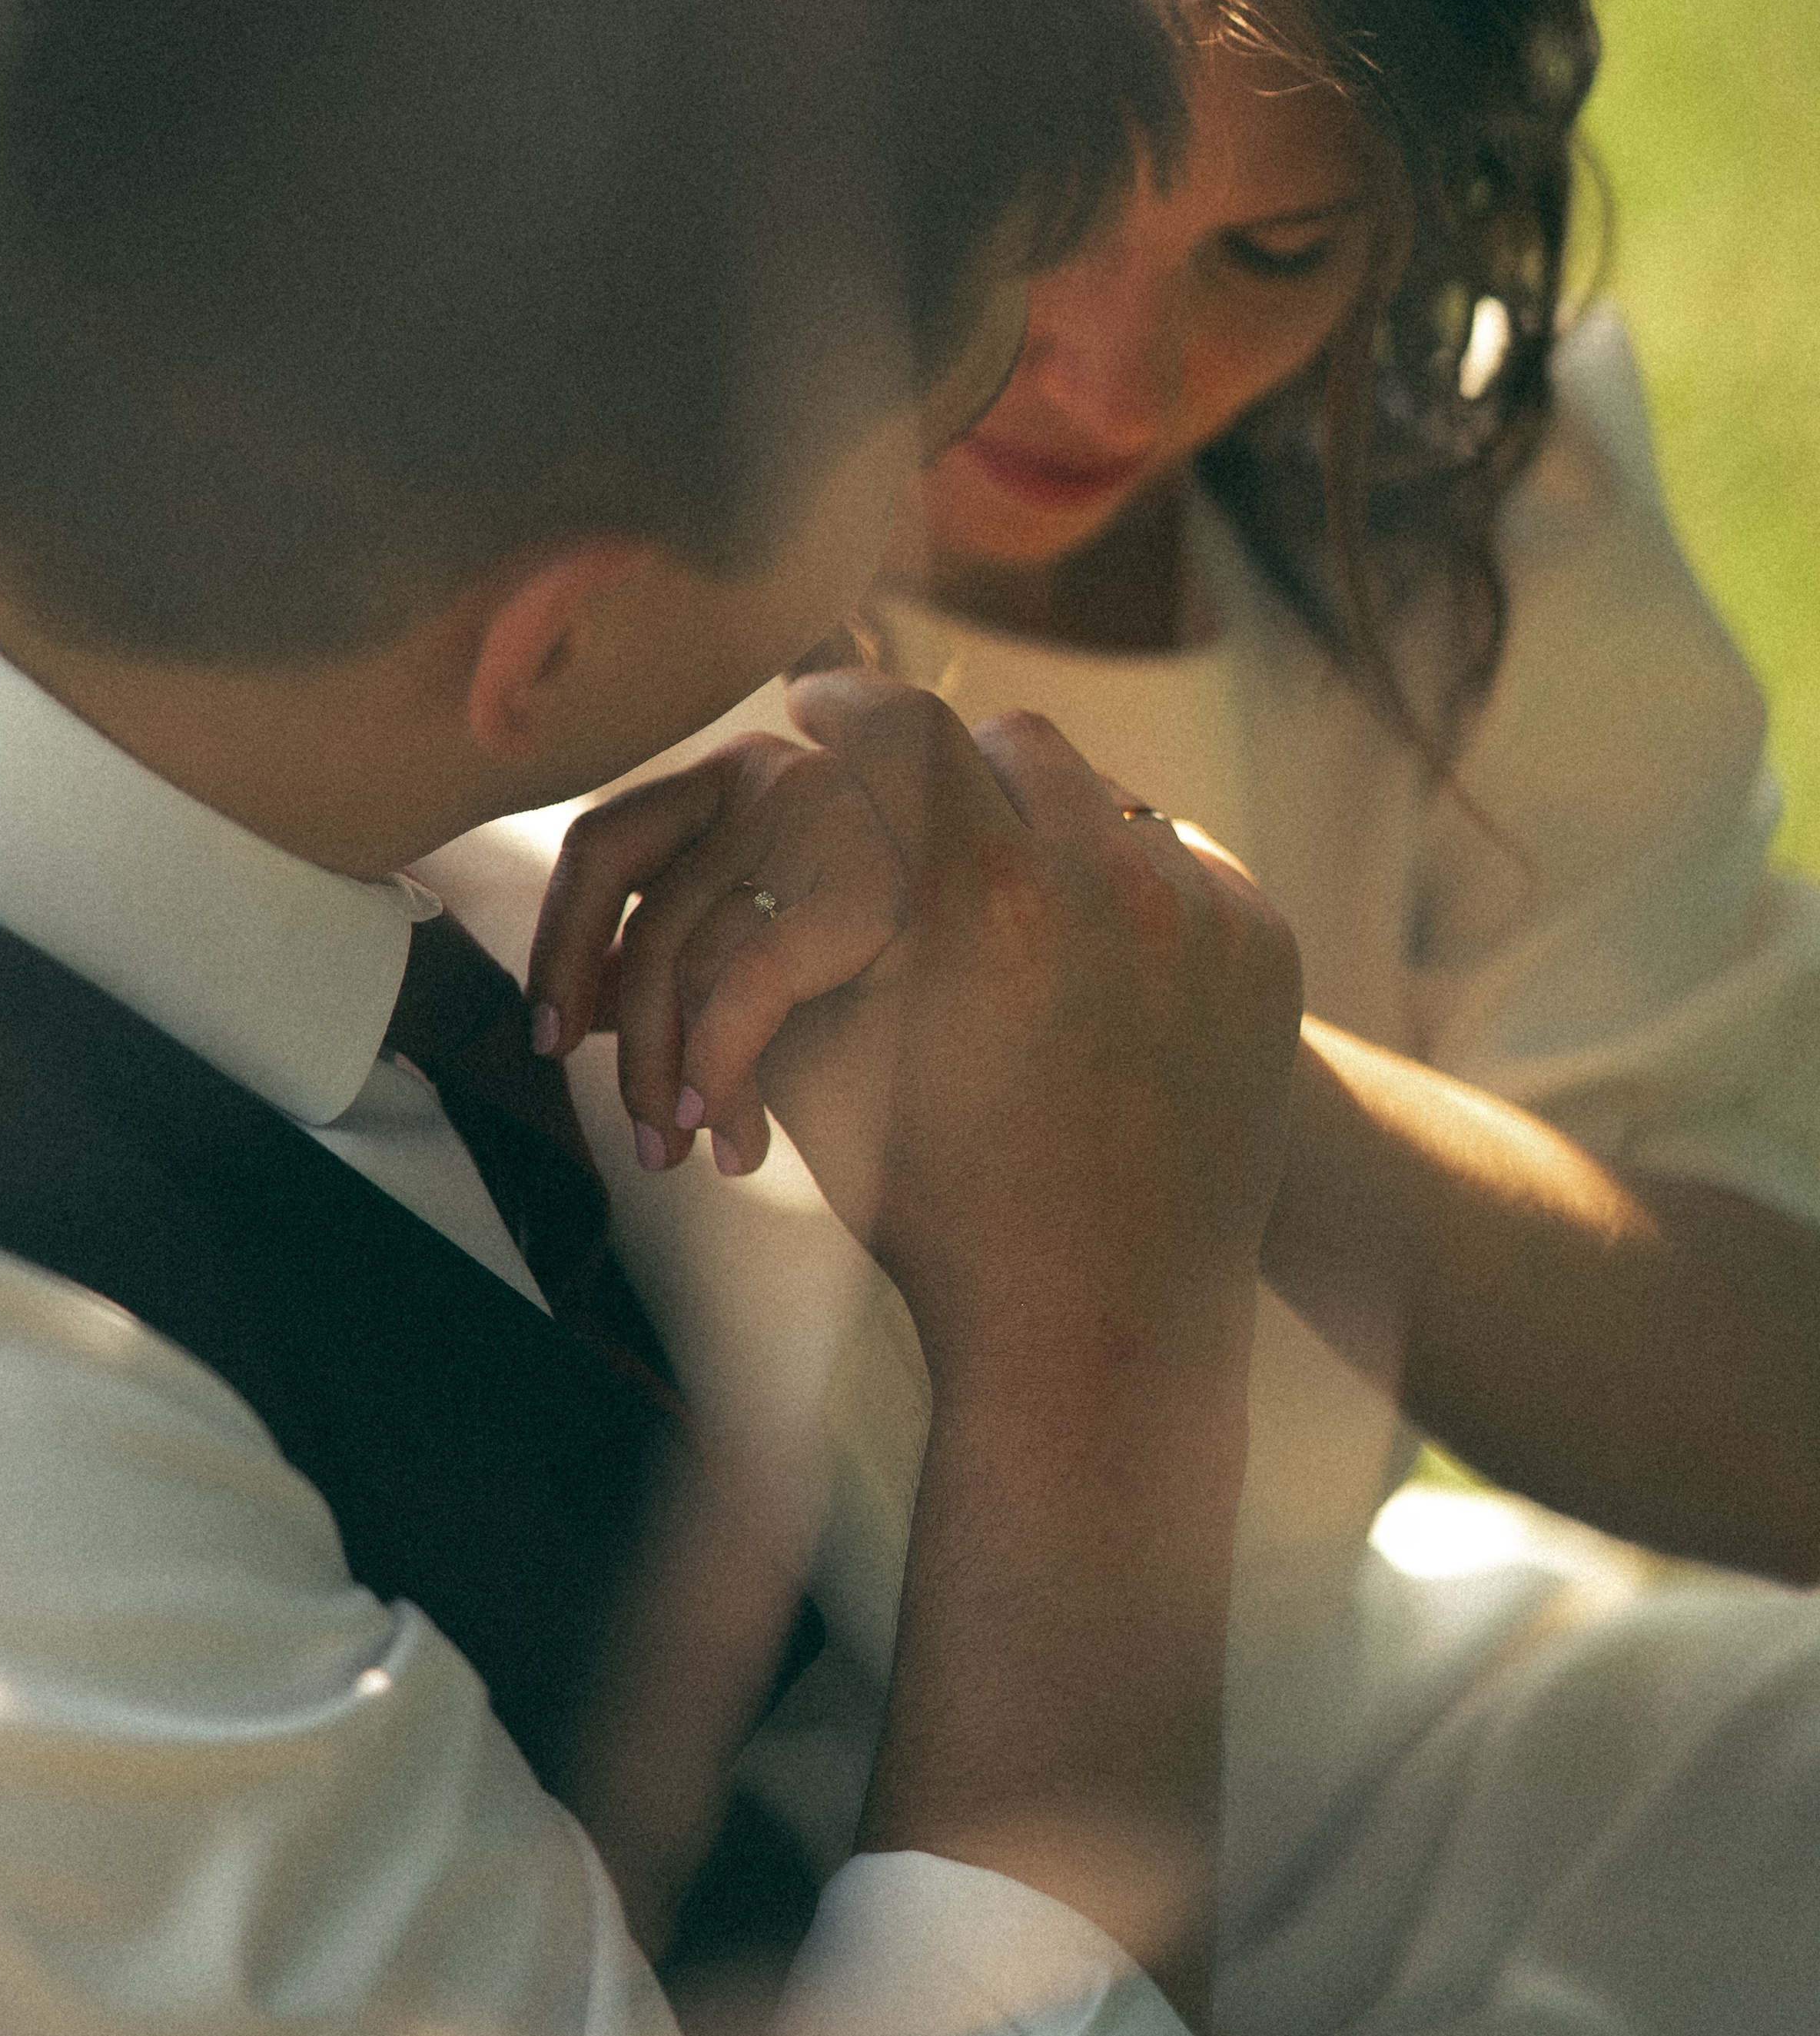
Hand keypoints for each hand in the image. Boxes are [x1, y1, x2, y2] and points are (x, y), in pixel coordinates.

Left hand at [528, 729, 908, 1178]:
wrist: (1019, 1101)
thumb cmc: (899, 1035)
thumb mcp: (778, 982)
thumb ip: (694, 962)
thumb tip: (582, 1010)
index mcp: (745, 777)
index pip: (605, 844)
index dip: (561, 945)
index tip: (549, 1043)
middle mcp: (784, 768)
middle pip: (644, 910)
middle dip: (629, 1044)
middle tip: (645, 1142)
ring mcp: (835, 808)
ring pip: (686, 949)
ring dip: (674, 1077)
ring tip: (691, 1154)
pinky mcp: (882, 879)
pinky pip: (745, 978)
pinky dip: (722, 1066)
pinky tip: (736, 1140)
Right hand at [745, 675, 1300, 1375]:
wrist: (1104, 1336)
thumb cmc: (933, 1208)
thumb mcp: (830, 1051)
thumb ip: (801, 907)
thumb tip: (768, 786)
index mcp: (989, 898)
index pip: (905, 727)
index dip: (846, 700)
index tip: (817, 699)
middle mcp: (1113, 883)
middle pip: (1015, 744)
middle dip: (953, 767)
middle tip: (911, 793)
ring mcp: (1207, 916)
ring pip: (1107, 801)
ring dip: (1047, 822)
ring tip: (1001, 878)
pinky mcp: (1266, 953)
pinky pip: (1183, 866)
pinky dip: (1128, 890)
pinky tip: (1088, 952)